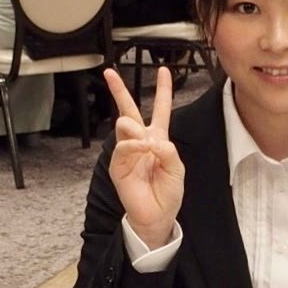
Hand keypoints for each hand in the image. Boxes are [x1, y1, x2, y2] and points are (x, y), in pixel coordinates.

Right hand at [105, 67, 183, 249]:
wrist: (157, 216)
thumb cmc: (168, 193)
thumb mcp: (177, 169)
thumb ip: (168, 151)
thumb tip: (150, 139)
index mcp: (158, 139)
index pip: (161, 110)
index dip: (163, 90)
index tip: (164, 71)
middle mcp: (140, 142)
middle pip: (129, 110)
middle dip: (119, 90)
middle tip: (109, 73)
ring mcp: (127, 152)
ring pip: (125, 126)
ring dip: (135, 129)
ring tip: (145, 141)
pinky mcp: (118, 165)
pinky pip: (123, 147)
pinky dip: (133, 146)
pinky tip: (142, 149)